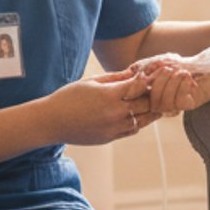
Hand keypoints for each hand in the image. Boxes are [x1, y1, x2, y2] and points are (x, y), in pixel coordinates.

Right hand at [43, 69, 164, 145]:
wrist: (51, 122)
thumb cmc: (69, 97)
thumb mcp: (91, 82)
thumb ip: (115, 78)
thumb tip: (135, 72)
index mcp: (109, 95)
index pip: (139, 87)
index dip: (148, 80)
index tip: (153, 75)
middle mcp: (114, 113)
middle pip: (146, 104)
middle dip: (152, 95)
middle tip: (158, 88)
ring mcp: (113, 128)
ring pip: (143, 120)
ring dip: (149, 111)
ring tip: (153, 102)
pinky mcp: (110, 138)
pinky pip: (132, 130)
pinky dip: (138, 122)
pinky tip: (138, 114)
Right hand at [131, 46, 209, 116]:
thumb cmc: (189, 62)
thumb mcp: (160, 62)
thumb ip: (143, 69)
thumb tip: (129, 73)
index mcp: (155, 94)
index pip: (139, 97)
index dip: (139, 85)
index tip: (149, 69)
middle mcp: (165, 102)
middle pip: (149, 103)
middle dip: (156, 82)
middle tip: (168, 68)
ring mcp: (178, 104)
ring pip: (163, 104)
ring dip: (169, 84)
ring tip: (180, 71)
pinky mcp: (191, 104)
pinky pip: (178, 103)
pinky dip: (180, 87)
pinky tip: (188, 77)